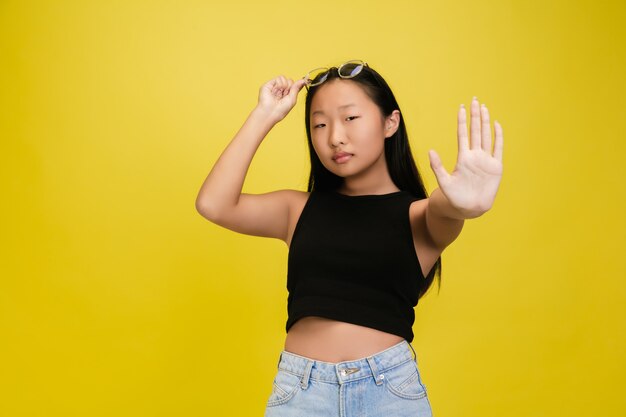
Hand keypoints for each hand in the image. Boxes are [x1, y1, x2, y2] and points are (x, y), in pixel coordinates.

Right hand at [256, 75, 307, 122]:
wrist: (270, 112)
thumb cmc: (281, 110)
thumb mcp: (292, 99)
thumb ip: (296, 88)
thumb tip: (303, 80)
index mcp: (287, 95)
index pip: (294, 85)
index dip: (298, 84)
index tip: (305, 81)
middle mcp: (281, 90)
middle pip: (290, 81)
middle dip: (289, 87)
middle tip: (285, 95)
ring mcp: (275, 87)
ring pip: (284, 78)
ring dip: (284, 86)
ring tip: (279, 94)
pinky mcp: (269, 84)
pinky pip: (279, 78)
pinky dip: (279, 85)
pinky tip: (275, 91)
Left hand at [428, 97, 503, 217]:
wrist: (468, 208)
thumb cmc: (454, 197)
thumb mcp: (443, 182)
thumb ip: (437, 166)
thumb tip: (430, 151)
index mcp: (463, 158)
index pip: (463, 134)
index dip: (462, 121)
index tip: (461, 107)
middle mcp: (475, 156)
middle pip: (475, 131)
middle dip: (475, 115)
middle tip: (474, 100)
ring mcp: (486, 160)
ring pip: (486, 136)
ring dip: (486, 122)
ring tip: (484, 108)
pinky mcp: (496, 167)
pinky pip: (498, 149)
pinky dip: (498, 137)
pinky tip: (497, 125)